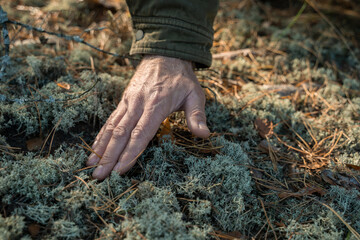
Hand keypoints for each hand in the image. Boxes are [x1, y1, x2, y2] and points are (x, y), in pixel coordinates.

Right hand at [87, 55, 209, 179]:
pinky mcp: (123, 101)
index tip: (120, 170)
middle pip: (121, 133)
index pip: (141, 133)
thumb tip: (204, 135)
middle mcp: (138, 104)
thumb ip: (197, 115)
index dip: (130, 152)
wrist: (164, 54)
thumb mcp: (195, 94)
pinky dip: (101, 135)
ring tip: (90, 165)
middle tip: (99, 175)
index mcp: (156, 104)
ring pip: (111, 127)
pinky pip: (110, 120)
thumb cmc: (181, 78)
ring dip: (100, 148)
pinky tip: (94, 147)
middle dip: (109, 156)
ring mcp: (128, 102)